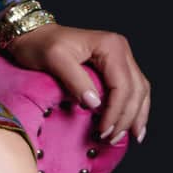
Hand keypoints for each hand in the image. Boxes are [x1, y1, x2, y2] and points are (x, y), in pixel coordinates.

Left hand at [7, 22, 150, 145]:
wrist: (33, 34)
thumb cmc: (40, 45)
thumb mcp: (53, 59)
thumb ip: (75, 80)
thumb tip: (95, 104)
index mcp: (110, 45)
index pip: (122, 85)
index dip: (115, 111)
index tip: (103, 131)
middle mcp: (120, 49)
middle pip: (135, 89)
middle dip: (126, 117)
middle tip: (111, 138)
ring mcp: (120, 56)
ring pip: (139, 90)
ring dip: (135, 115)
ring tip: (129, 137)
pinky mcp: (116, 65)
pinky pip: (134, 89)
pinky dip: (136, 108)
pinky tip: (134, 125)